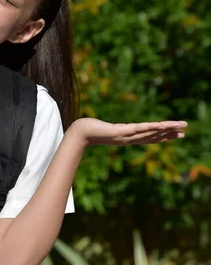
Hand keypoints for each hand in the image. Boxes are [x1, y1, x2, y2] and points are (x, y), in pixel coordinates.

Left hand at [73, 118, 187, 146]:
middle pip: (153, 136)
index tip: (175, 134)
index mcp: (127, 138)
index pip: (148, 137)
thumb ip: (109, 129)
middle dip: (169, 134)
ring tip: (180, 127)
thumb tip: (110, 126)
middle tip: (185, 132)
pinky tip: (162, 126)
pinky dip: (152, 128)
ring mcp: (127, 136)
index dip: (162, 136)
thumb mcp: (103, 129)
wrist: (79, 133)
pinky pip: (140, 129)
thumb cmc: (89, 130)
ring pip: (150, 133)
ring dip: (166, 130)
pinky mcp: (122, 131)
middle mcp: (129, 139)